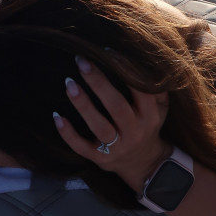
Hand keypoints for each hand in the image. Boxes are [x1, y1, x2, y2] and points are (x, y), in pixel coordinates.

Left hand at [54, 56, 170, 192]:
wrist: (144, 163)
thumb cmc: (146, 125)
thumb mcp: (159, 108)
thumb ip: (155, 88)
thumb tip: (143, 59)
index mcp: (149, 115)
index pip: (140, 90)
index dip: (126, 70)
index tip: (107, 51)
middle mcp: (134, 131)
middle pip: (116, 106)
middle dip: (98, 82)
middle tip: (81, 61)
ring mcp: (117, 147)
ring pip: (99, 126)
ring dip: (83, 105)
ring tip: (69, 83)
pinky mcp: (101, 158)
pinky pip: (82, 147)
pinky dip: (68, 133)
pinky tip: (57, 116)